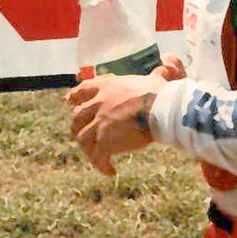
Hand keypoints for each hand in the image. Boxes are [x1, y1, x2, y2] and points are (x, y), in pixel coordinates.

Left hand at [68, 57, 184, 176]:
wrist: (162, 110)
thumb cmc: (162, 94)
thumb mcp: (152, 79)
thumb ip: (154, 75)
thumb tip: (167, 65)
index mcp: (107, 86)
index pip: (82, 90)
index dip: (74, 97)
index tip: (69, 102)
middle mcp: (98, 103)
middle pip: (76, 117)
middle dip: (77, 126)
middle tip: (80, 134)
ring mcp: (99, 122)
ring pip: (82, 138)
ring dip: (88, 148)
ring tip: (96, 157)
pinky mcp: (104, 141)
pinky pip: (97, 157)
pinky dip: (101, 165)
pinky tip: (110, 171)